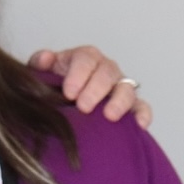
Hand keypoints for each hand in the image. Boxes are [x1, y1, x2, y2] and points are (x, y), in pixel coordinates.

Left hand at [29, 46, 151, 128]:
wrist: (65, 100)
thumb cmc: (55, 83)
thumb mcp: (43, 71)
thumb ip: (40, 63)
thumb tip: (45, 58)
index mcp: (85, 58)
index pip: (85, 59)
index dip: (78, 74)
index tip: (68, 93)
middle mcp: (105, 69)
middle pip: (107, 73)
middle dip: (95, 90)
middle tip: (83, 107)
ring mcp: (120, 86)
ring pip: (127, 88)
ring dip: (119, 101)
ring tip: (109, 116)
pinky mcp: (131, 105)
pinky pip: (141, 107)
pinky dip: (143, 114)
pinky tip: (139, 125)